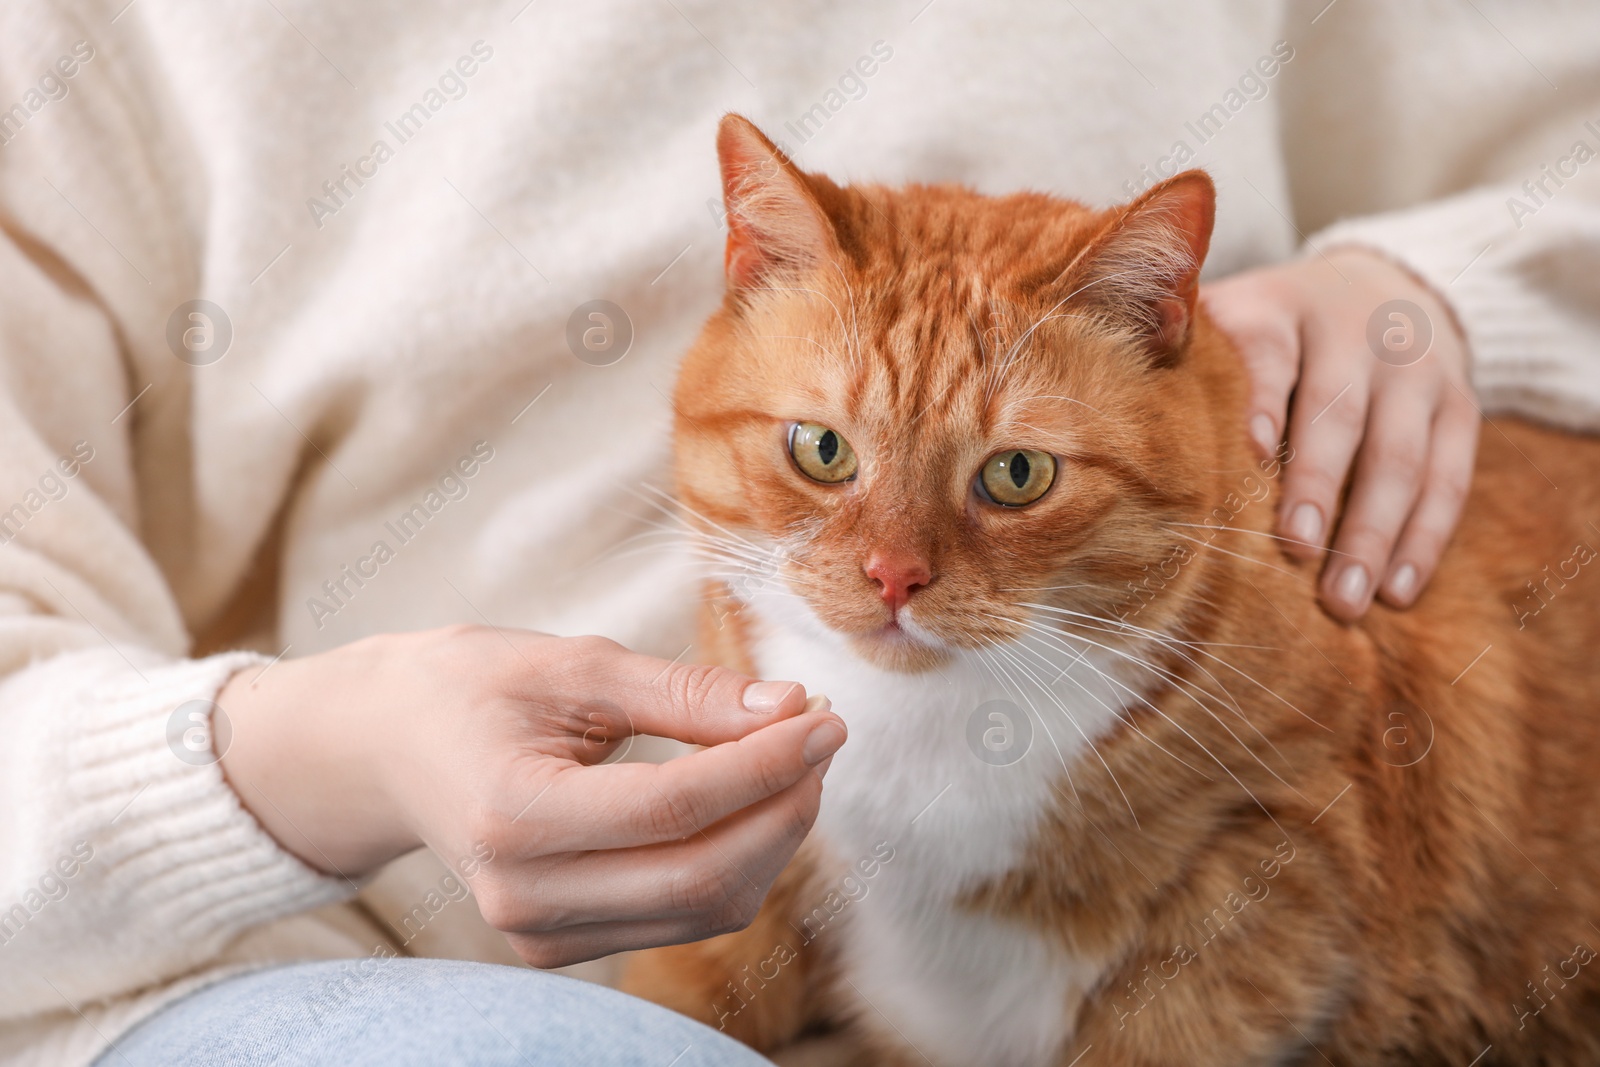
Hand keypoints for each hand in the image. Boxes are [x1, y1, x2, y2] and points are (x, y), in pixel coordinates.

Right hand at [217, 626, 845, 966]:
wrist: (388, 747)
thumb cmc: (471, 687)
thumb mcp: (574, 664)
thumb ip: (684, 693)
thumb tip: (790, 707)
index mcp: (511, 814)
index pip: (674, 808)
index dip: (765, 763)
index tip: (825, 717)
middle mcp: (521, 895)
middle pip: (701, 874)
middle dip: (784, 805)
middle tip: (821, 734)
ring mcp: (538, 932)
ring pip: (704, 906)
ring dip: (771, 835)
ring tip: (792, 757)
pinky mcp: (559, 944)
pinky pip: (680, 915)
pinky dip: (734, 861)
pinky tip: (749, 799)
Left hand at [1202, 248, 1479, 620]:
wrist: (1381, 290)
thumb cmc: (1269, 335)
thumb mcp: (1225, 326)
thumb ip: (1175, 364)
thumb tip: (1097, 421)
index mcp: (1280, 309)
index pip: (1269, 352)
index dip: (1259, 400)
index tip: (1248, 452)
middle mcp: (1355, 332)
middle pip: (1340, 411)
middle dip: (1318, 484)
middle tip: (1296, 549)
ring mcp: (1415, 369)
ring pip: (1400, 454)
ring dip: (1374, 531)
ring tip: (1345, 599)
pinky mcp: (1460, 404)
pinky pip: (1450, 475)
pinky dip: (1424, 536)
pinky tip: (1398, 589)